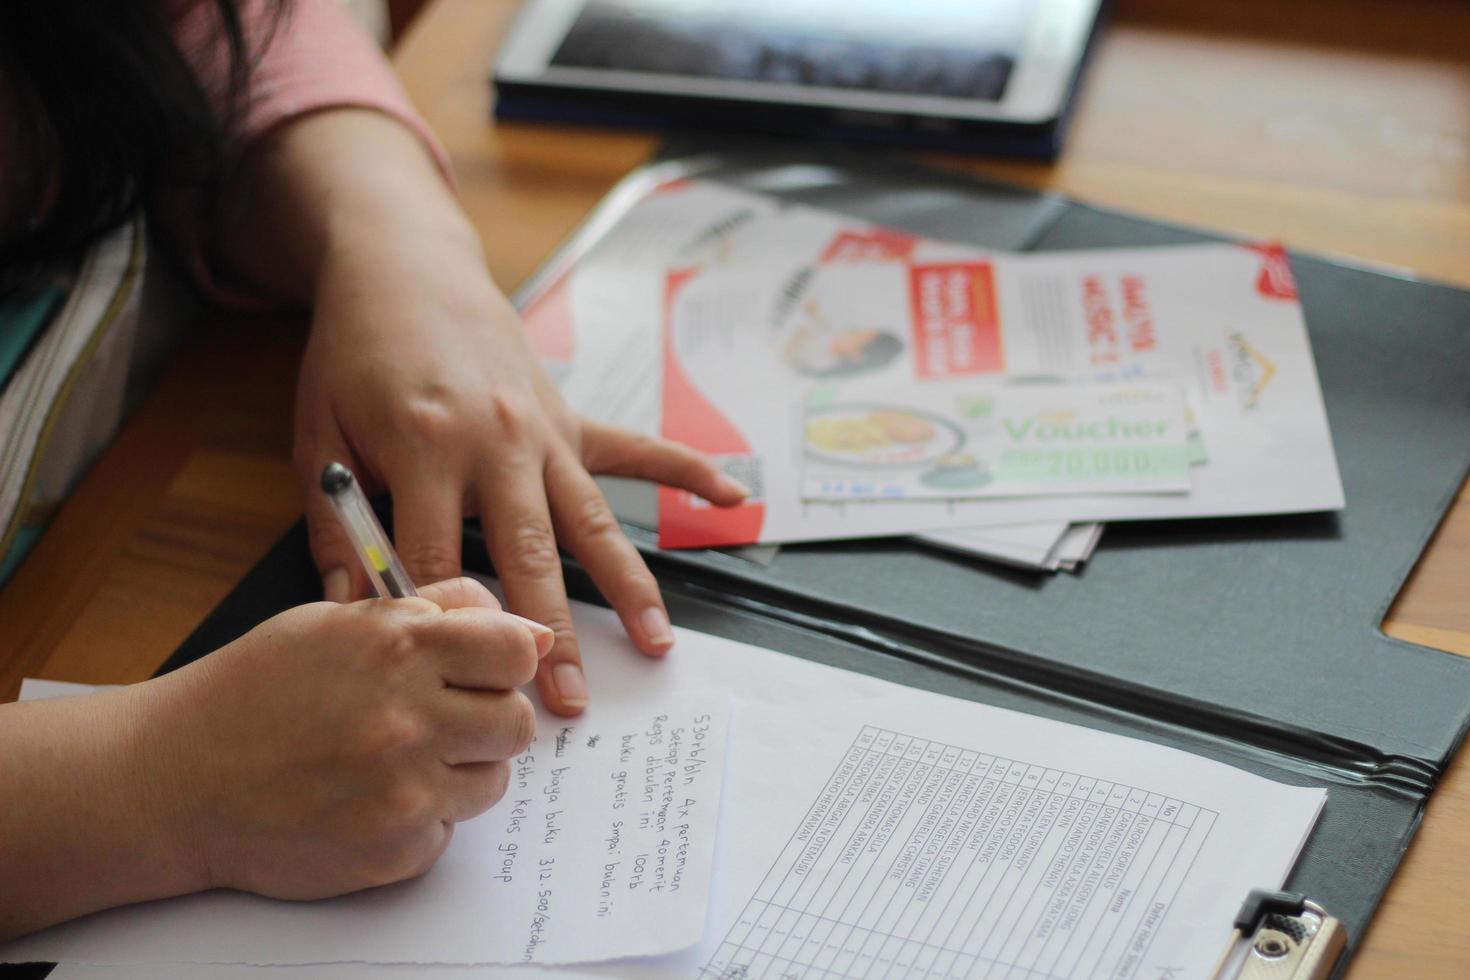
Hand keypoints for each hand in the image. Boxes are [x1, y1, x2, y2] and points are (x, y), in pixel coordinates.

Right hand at [145, 578, 548, 897]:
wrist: (174, 781)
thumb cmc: (253, 692)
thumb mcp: (336, 622)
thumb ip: (436, 612)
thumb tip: (526, 629)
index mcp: (396, 648)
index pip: (517, 650)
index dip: (509, 658)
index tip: (488, 667)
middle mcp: (407, 718)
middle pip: (517, 721)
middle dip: (488, 717)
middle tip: (441, 717)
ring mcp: (404, 791)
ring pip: (492, 779)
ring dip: (459, 769)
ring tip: (397, 759)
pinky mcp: (395, 850)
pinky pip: (448, 830)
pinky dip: (421, 817)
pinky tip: (368, 799)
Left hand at [293, 202, 745, 716]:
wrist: (403, 268)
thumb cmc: (354, 354)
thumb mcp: (319, 435)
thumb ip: (336, 523)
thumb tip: (352, 609)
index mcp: (426, 446)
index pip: (438, 559)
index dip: (441, 627)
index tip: (457, 685)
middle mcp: (498, 442)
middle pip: (529, 556)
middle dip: (547, 636)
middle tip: (567, 702)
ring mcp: (544, 431)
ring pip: (591, 522)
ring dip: (626, 586)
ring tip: (654, 643)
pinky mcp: (571, 417)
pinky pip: (637, 449)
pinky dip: (686, 471)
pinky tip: (732, 497)